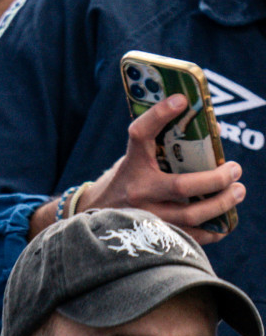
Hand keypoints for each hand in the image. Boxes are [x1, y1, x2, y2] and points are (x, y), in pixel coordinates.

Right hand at [60, 93, 246, 242]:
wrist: (97, 214)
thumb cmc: (127, 180)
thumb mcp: (137, 160)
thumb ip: (166, 148)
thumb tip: (210, 131)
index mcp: (132, 164)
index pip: (141, 134)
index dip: (159, 115)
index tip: (181, 99)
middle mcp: (138, 190)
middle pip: (183, 186)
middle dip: (217, 178)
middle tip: (235, 169)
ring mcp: (146, 215)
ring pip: (192, 215)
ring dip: (223, 203)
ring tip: (238, 191)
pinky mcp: (155, 235)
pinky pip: (193, 236)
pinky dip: (215, 228)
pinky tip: (225, 220)